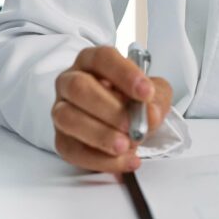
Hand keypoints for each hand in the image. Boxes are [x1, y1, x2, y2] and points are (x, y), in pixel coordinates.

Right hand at [52, 46, 172, 172]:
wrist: (128, 123)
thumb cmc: (135, 101)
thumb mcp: (154, 93)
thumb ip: (156, 99)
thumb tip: (149, 114)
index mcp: (92, 61)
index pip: (103, 58)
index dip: (124, 74)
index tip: (146, 92)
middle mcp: (71, 82)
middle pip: (78, 87)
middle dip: (108, 108)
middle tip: (131, 125)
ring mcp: (61, 110)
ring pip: (68, 119)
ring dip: (100, 135)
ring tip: (126, 145)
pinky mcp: (62, 139)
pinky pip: (73, 150)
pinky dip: (100, 160)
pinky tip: (124, 160)